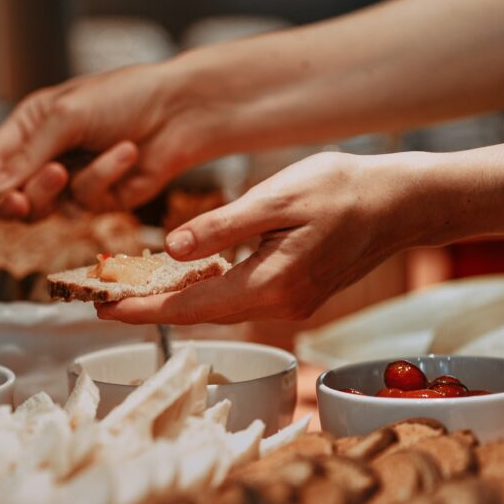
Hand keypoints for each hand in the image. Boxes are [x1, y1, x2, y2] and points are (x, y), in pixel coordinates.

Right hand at [0, 61, 226, 218]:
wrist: (179, 110)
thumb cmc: (124, 97)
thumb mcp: (66, 116)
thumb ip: (26, 155)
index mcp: (31, 126)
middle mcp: (49, 155)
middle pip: (13, 195)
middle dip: (15, 198)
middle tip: (18, 200)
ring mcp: (75, 180)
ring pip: (47, 208)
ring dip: (56, 189)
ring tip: (66, 169)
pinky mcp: (103, 199)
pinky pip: (88, 201)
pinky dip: (103, 177)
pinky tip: (125, 154)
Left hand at [96, 151, 438, 323]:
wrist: (402, 203)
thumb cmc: (345, 189)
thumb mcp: (278, 197)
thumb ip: (223, 225)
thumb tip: (171, 249)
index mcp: (271, 283)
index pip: (190, 305)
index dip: (142, 307)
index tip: (100, 309)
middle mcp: (280, 304)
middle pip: (200, 313)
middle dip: (150, 307)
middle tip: (103, 299)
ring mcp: (292, 303)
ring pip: (220, 307)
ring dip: (177, 300)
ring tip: (134, 287)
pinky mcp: (298, 293)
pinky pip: (241, 299)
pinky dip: (207, 291)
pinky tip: (187, 275)